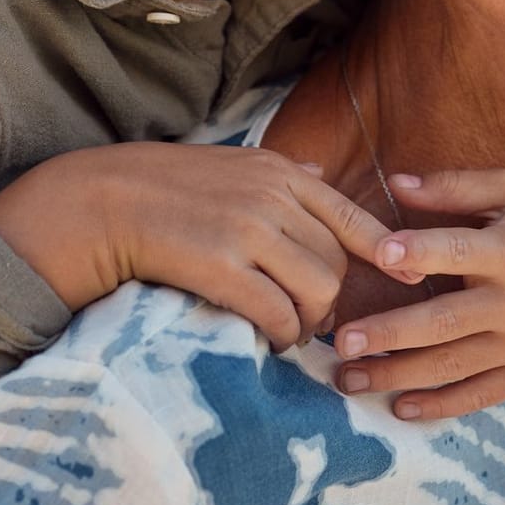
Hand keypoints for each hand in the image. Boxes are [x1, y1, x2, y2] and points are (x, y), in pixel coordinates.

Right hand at [0, 143, 392, 351]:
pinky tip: (266, 340)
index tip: (406, 278)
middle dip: (332, 302)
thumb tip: (320, 172)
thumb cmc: (164, 187)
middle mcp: (272, 197)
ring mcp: (248, 231)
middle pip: (338, 263)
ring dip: (308, 323)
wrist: (98, 202)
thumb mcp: (228, 164)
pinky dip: (281, 335)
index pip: (354, 216)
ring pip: (318, 292)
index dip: (387, 253)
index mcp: (280, 172)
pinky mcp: (220, 267)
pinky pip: (278, 314)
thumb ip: (279, 175)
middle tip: (310, 321)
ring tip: (287, 332)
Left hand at [333, 154, 504, 419]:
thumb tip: (395, 182)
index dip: (420, 252)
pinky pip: (483, 393)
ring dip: (399, 376)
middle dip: (390, 334)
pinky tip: (401, 408)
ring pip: (455, 365)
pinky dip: (443, 405)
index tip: (381, 254)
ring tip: (348, 381)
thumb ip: (456, 187)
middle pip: (446, 322)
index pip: (460, 252)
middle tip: (341, 343)